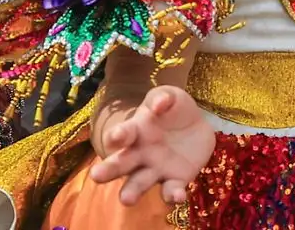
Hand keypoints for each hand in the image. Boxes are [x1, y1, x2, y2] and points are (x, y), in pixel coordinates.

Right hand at [89, 85, 214, 205]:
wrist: (198, 124)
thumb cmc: (173, 108)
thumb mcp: (170, 96)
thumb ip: (163, 97)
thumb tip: (158, 104)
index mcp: (134, 131)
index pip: (120, 134)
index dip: (117, 135)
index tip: (117, 136)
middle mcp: (138, 155)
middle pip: (119, 164)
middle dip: (108, 170)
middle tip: (96, 175)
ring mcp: (155, 169)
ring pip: (138, 184)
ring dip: (132, 192)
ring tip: (126, 199)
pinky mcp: (175, 180)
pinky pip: (170, 190)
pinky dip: (172, 195)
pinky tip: (177, 196)